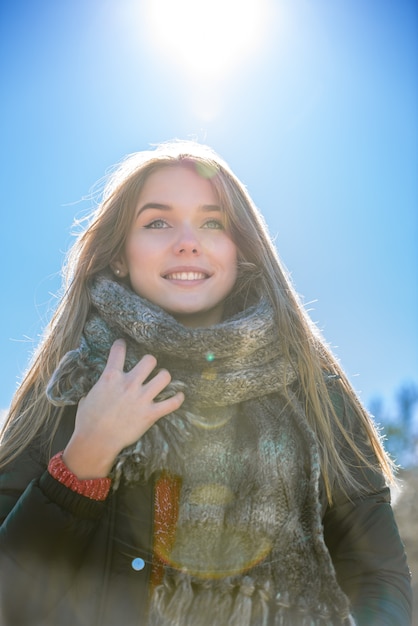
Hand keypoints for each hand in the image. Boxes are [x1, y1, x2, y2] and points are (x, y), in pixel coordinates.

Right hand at [62, 339, 183, 477]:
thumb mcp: (88, 396)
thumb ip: (99, 386)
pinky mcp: (151, 413)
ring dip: (163, 377)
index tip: (122, 344)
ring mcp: (142, 398)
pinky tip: (178, 396)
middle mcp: (129, 384)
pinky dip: (177, 399)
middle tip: (147, 369)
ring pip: (164, 376)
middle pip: (149, 360)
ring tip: (161, 380)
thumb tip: (102, 385)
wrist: (96, 441)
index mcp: (111, 377)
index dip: (121, 345)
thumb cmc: (87, 421)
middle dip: (149, 362)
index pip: (118, 351)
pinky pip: (172, 403)